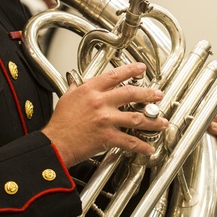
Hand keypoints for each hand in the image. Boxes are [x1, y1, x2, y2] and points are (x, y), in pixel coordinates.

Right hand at [42, 62, 167, 166]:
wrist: (55, 143)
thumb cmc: (59, 123)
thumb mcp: (66, 98)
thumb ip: (77, 89)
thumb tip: (80, 83)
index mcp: (90, 90)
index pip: (115, 75)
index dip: (131, 70)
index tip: (141, 68)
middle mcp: (100, 102)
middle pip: (131, 93)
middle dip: (148, 93)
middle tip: (158, 95)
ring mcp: (105, 119)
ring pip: (136, 117)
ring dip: (152, 120)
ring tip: (162, 122)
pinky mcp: (107, 136)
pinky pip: (129, 141)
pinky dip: (141, 146)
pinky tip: (149, 148)